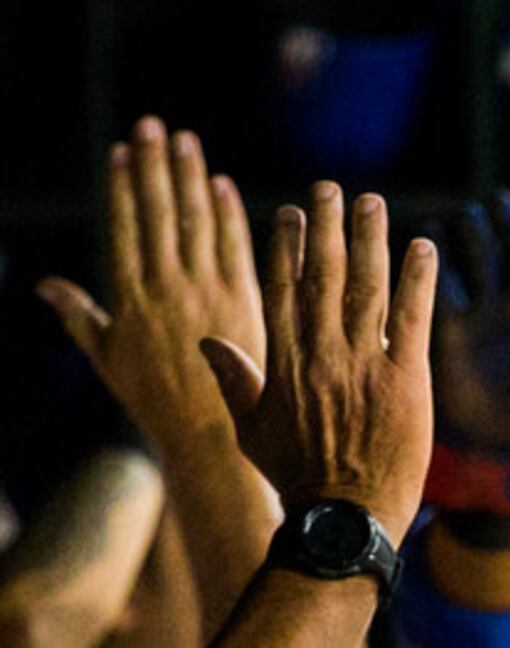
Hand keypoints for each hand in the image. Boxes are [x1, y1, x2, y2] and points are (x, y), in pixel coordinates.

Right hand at [38, 119, 262, 461]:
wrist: (208, 440)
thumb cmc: (155, 404)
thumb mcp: (107, 359)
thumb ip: (80, 316)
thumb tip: (45, 286)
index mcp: (131, 297)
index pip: (125, 227)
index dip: (124, 186)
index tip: (123, 150)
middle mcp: (167, 289)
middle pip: (159, 215)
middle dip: (155, 167)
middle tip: (154, 126)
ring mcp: (207, 294)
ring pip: (197, 224)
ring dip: (189, 178)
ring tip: (185, 141)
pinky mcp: (246, 304)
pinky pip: (236, 250)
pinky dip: (229, 216)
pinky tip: (222, 185)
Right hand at [198, 184, 436, 538]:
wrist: (344, 516)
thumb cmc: (297, 479)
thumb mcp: (251, 429)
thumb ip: (234, 380)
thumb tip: (207, 343)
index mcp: (282, 358)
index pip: (280, 286)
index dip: (287, 245)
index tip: (291, 212)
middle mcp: (320, 351)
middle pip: (323, 273)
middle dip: (327, 226)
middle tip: (332, 188)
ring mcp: (364, 362)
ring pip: (367, 285)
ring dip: (371, 239)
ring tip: (372, 202)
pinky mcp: (406, 379)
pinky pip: (413, 317)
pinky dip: (418, 279)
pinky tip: (423, 246)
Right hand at [428, 192, 509, 457]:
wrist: (490, 448)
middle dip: (509, 223)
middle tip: (500, 203)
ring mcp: (483, 311)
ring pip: (479, 256)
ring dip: (474, 232)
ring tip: (467, 218)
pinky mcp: (448, 323)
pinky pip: (441, 283)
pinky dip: (435, 260)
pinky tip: (430, 240)